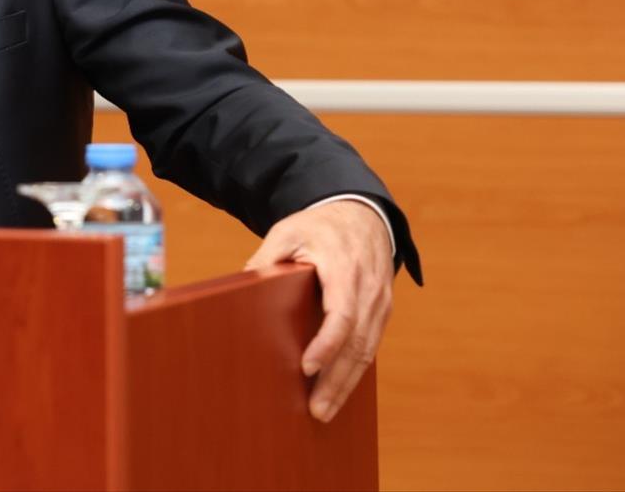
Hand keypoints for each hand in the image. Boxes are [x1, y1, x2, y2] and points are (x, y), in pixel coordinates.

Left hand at [244, 200, 393, 422]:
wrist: (362, 214)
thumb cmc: (318, 226)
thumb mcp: (287, 231)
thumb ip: (267, 259)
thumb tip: (243, 285)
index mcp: (344, 269)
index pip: (342, 314)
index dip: (327, 343)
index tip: (308, 366)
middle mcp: (368, 290)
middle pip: (357, 344)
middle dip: (337, 380)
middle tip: (316, 410)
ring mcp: (380, 303)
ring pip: (367, 351)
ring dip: (347, 383)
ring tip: (325, 410)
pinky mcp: (382, 311)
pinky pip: (371, 346)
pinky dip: (355, 370)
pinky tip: (339, 389)